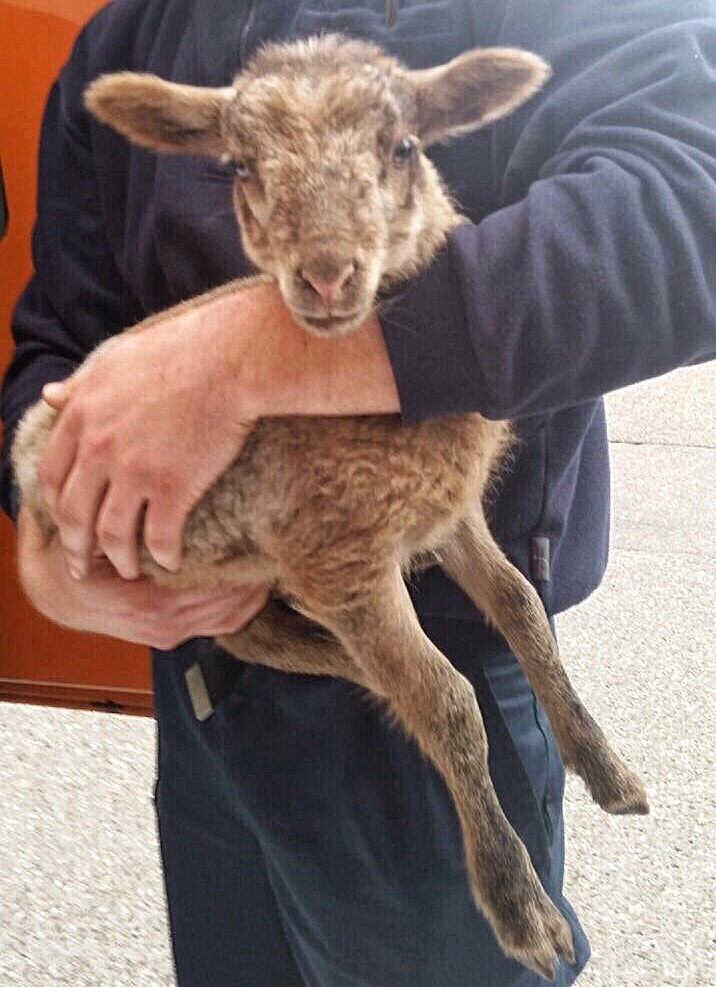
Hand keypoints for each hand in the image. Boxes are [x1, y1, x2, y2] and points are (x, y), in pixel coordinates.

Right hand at [17, 506, 269, 649]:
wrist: (55, 592)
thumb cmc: (75, 553)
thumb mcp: (90, 529)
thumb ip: (116, 509)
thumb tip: (145, 472)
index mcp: (145, 600)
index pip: (207, 586)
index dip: (236, 563)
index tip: (257, 532)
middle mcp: (161, 623)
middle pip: (224, 604)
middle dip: (251, 576)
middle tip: (277, 543)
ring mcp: (168, 633)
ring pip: (227, 618)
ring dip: (254, 592)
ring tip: (274, 561)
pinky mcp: (174, 636)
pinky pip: (220, 626)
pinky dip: (243, 607)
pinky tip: (259, 584)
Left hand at [38, 287, 261, 579]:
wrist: (230, 359)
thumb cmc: (180, 350)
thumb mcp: (115, 360)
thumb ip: (80, 385)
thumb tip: (48, 395)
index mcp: (81, 416)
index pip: (51, 475)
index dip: (55, 504)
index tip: (65, 521)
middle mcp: (99, 448)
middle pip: (74, 513)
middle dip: (75, 546)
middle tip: (81, 566)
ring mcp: (133, 471)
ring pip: (111, 534)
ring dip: (119, 559)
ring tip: (130, 571)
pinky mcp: (172, 488)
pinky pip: (159, 537)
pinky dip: (163, 556)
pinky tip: (171, 563)